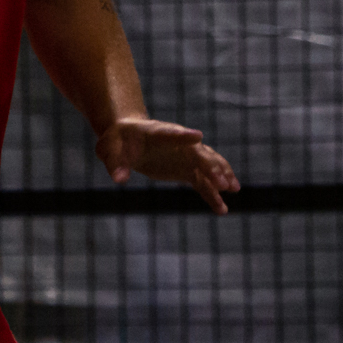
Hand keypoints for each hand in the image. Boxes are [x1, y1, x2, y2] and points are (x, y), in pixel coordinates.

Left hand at [95, 116, 238, 214]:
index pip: (172, 133)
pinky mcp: (187, 169)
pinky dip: (213, 194)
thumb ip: (115, 163)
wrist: (128, 138)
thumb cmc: (117, 140)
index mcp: (158, 133)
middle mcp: (179, 143)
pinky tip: (222, 209)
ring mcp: (186, 156)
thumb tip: (120, 179)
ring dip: (221, 176)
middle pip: (198, 152)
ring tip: (233, 189)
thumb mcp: (109, 149)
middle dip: (211, 165)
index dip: (184, 135)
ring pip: (208, 166)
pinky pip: (204, 182)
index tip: (198, 137)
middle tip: (222, 181)